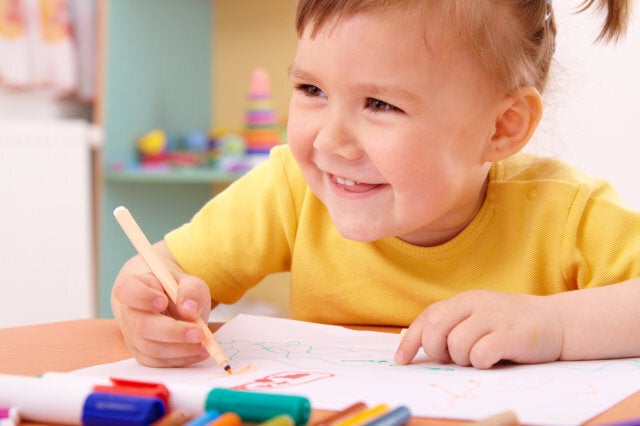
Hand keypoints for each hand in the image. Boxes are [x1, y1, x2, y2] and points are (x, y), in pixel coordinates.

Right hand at [111, 247, 213, 366]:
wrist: (172, 307)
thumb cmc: (178, 292)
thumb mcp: (190, 283)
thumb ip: (191, 291)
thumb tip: (189, 309)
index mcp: (133, 285)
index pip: (126, 290)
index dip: (142, 297)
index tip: (163, 301)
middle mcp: (128, 312)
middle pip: (141, 325)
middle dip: (172, 332)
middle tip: (198, 332)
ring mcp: (132, 336)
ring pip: (151, 348)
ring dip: (180, 349)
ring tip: (203, 344)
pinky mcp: (142, 354)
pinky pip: (158, 362)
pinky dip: (180, 359)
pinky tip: (198, 352)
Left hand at [394, 290, 563, 368]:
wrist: (558, 322)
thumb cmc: (512, 325)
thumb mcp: (480, 317)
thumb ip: (453, 324)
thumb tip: (417, 344)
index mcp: (464, 300)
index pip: (428, 317)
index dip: (411, 340)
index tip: (402, 360)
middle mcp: (476, 303)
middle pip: (436, 330)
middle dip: (436, 351)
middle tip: (450, 359)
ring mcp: (494, 317)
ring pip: (456, 345)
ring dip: (462, 359)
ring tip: (478, 357)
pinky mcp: (510, 334)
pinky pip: (480, 354)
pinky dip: (481, 363)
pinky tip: (492, 359)